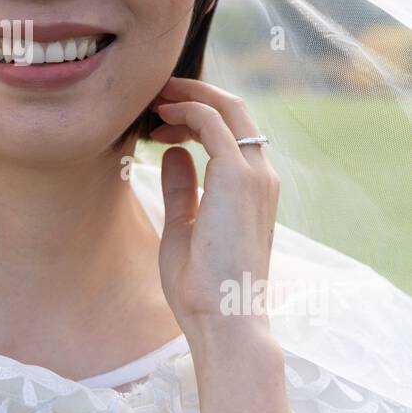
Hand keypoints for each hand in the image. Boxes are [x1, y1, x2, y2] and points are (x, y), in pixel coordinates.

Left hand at [147, 77, 280, 357]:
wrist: (223, 320)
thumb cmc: (202, 287)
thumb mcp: (183, 227)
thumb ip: (181, 189)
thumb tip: (172, 153)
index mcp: (253, 188)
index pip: (232, 129)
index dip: (196, 113)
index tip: (159, 118)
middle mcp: (261, 175)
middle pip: (233, 109)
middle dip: (193, 92)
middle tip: (154, 92)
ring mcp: (254, 174)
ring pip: (226, 108)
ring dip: (187, 96)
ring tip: (152, 99)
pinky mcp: (238, 177)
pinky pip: (213, 123)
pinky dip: (186, 110)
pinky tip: (159, 117)